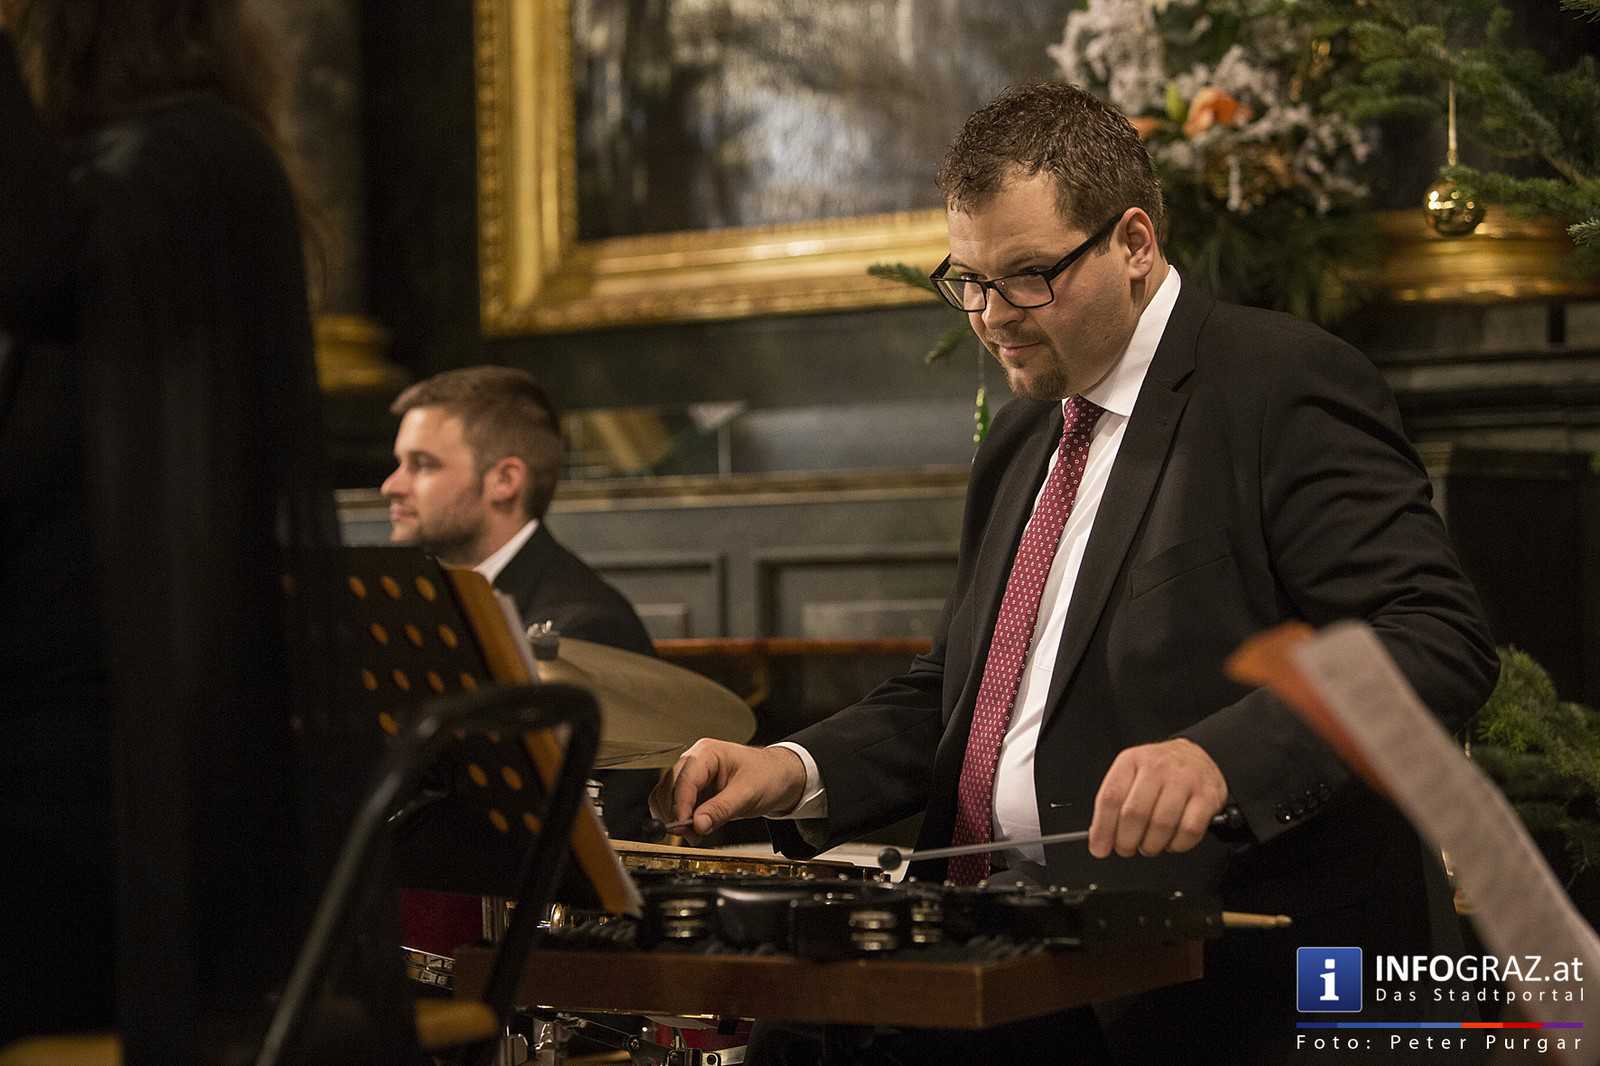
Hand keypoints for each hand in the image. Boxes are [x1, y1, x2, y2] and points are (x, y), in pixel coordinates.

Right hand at [649, 739, 807, 839]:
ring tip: (694, 834)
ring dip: (674, 817)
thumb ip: (721, 809)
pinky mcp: (693, 790)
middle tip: (690, 835)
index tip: (682, 827)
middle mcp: (694, 761)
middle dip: (675, 813)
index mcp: (707, 753)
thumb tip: (697, 825)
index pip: (684, 779)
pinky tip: (693, 829)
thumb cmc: (768, 775)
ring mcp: (691, 775)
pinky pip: (674, 804)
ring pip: (666, 796)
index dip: (680, 805)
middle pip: (669, 787)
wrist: (779, 777)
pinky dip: (678, 818)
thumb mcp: (748, 794)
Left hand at [1087, 738, 1227, 857]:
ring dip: (1151, 845)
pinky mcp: (1207, 796)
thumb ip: (1114, 804)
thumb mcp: (1131, 776)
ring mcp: (1184, 780)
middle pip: (1134, 813)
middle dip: (1126, 841)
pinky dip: (1177, 845)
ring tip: (1149, 845)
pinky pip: (1189, 831)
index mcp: (1131, 761)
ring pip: (1161, 825)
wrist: (1195, 757)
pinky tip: (1172, 841)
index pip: (1110, 798)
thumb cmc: (1159, 772)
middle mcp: (1157, 767)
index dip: (1102, 829)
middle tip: (1126, 848)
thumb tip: (1100, 839)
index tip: (1100, 848)